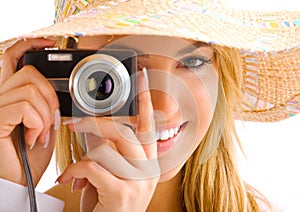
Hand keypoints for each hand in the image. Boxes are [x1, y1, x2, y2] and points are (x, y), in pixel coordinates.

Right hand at [0, 38, 59, 185]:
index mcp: (8, 95)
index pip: (10, 58)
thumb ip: (42, 101)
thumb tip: (54, 87)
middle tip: (51, 120)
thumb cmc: (31, 155)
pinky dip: (38, 123)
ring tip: (41, 134)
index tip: (48, 42)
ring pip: (31, 90)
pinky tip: (34, 138)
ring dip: (46, 116)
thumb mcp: (43, 122)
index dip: (28, 45)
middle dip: (50, 96)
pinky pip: (25, 107)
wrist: (22, 182)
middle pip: (28, 72)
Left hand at [58, 71, 159, 210]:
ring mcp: (138, 182)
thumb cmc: (110, 203)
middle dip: (95, 123)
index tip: (141, 78)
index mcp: (149, 162)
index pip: (148, 125)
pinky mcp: (122, 193)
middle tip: (75, 124)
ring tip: (73, 166)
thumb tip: (95, 131)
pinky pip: (92, 166)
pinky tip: (69, 178)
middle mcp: (148, 170)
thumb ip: (111, 151)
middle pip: (123, 131)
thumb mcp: (115, 174)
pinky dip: (74, 170)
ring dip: (83, 154)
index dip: (145, 101)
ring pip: (107, 147)